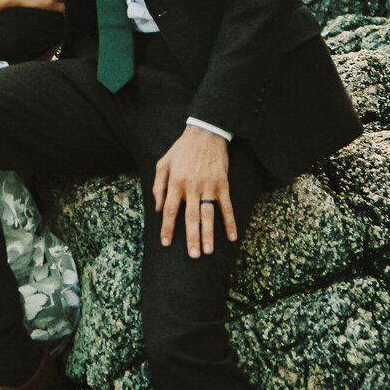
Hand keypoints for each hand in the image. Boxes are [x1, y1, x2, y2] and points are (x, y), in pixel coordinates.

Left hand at [152, 124, 237, 256]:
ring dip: (209, 234)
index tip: (165, 243)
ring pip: (208, 214)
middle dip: (191, 238)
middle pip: (190, 217)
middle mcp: (191, 186)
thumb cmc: (182, 149)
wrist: (205, 133)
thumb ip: (158, 185)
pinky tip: (232, 237)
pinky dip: (230, 222)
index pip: (168, 210)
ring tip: (209, 251)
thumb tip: (157, 208)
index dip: (167, 228)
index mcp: (175, 182)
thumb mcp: (163, 163)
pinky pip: (227, 206)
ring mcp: (208, 186)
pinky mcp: (222, 184)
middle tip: (193, 256)